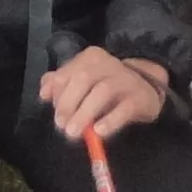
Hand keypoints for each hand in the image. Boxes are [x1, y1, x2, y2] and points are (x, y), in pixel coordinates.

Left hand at [37, 45, 171, 143]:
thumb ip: (61, 84)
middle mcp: (108, 64)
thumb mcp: (85, 82)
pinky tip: (99, 132)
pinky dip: (110, 120)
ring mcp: (125, 79)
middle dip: (68, 103)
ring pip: (102, 91)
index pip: (67, 73)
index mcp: (90, 58)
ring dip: (84, 113)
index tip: (55, 115)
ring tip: (73, 133)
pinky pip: (124, 109)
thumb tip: (44, 93)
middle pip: (83, 79)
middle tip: (61, 126)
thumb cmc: (109, 86)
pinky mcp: (139, 98)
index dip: (58, 95)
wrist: (147, 89)